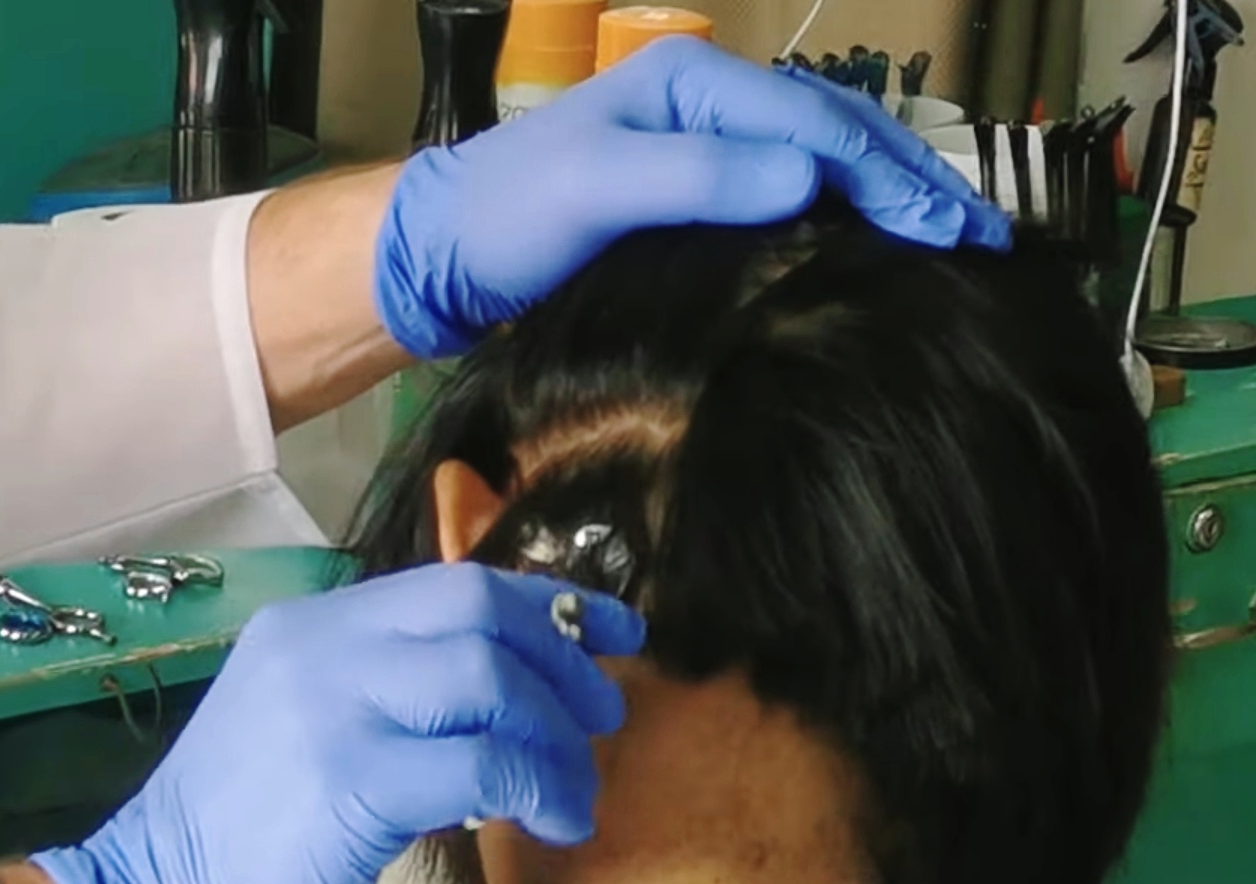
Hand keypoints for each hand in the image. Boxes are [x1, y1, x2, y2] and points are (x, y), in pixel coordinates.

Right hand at [32, 564, 645, 883]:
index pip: (454, 585)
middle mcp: (319, 646)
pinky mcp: (348, 779)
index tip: (610, 635)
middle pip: (480, 609)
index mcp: (311, 629)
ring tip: (572, 791)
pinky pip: (483, 760)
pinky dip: (539, 786)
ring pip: (490, 676)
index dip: (549, 605)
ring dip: (557, 736)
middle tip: (601, 717)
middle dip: (563, 659)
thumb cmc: (237, 842)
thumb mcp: (309, 733)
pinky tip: (551, 822)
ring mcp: (329, 705)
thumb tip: (509, 693)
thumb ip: (389, 695)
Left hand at [375, 36, 1011, 358]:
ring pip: (819, 162)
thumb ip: (692, 177)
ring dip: (888, 198)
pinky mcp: (694, 199)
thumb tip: (804, 180)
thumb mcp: (590, 189)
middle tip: (981, 238)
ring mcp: (703, 150)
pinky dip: (842, 218)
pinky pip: (788, 196)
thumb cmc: (506, 216)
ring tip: (953, 241)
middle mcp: (707, 105)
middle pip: (832, 133)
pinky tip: (875, 250)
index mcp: (690, 85)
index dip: (885, 178)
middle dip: (909, 181)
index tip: (946, 232)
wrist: (443, 255)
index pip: (813, 125)